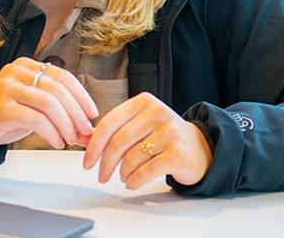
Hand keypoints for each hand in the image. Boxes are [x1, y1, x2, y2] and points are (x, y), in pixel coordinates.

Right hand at [0, 57, 98, 153]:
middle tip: (85, 131)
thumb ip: (59, 114)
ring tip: (71, 138)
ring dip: (66, 124)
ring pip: (49, 102)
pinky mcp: (1, 107)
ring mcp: (7, 88)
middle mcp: (16, 72)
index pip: (62, 75)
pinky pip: (35, 118)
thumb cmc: (3, 116)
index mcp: (26, 66)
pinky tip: (56, 141)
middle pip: (58, 89)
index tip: (92, 113)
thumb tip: (87, 130)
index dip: (81, 94)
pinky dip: (51, 132)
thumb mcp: (33, 109)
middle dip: (76, 113)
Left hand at [83, 92, 211, 189]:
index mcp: (143, 101)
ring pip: (131, 158)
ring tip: (123, 175)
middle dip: (105, 163)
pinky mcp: (177, 153)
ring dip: (122, 173)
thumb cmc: (163, 136)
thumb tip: (84, 141)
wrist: (198, 147)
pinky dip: (134, 181)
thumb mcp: (141, 123)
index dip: (94, 145)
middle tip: (101, 175)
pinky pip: (145, 171)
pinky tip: (132, 182)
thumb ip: (117, 129)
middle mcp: (157, 113)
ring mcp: (169, 132)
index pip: (109, 123)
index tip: (87, 161)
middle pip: (118, 142)